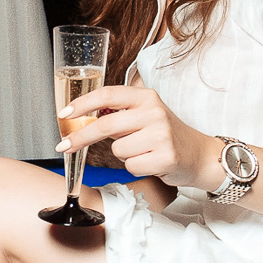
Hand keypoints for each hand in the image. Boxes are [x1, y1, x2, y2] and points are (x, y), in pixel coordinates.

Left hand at [56, 85, 215, 189]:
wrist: (198, 155)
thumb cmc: (164, 135)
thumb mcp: (144, 115)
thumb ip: (117, 114)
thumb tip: (79, 119)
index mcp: (146, 97)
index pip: (108, 95)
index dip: (82, 104)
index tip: (64, 114)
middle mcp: (154, 112)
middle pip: (105, 125)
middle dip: (80, 137)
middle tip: (64, 146)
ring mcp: (161, 134)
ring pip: (117, 149)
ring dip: (123, 155)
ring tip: (143, 151)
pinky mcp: (165, 157)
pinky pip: (130, 166)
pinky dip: (135, 167)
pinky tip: (151, 161)